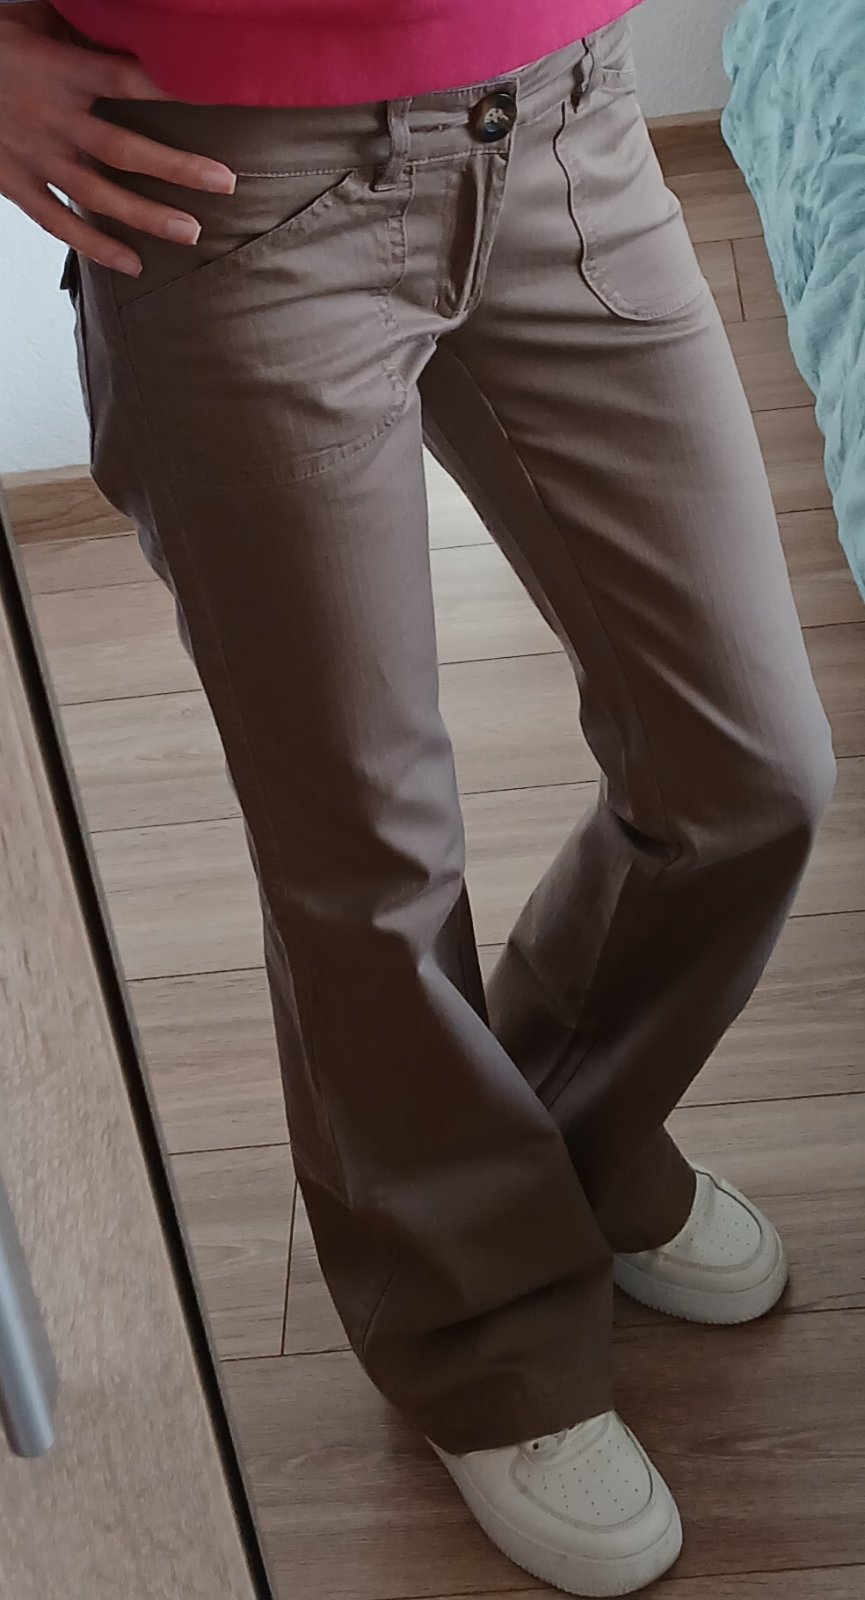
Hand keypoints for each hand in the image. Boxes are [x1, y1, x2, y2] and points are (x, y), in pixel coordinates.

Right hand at [0, 2, 235, 274]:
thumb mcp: (32, 18)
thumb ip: (81, 27)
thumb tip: (135, 20)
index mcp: (59, 70)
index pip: (126, 80)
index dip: (172, 91)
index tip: (217, 104)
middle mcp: (52, 118)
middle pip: (124, 150)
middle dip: (178, 169)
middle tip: (225, 183)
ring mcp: (35, 157)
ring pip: (99, 195)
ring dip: (148, 217)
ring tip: (192, 234)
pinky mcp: (16, 184)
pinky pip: (59, 222)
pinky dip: (95, 247)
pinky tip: (132, 264)